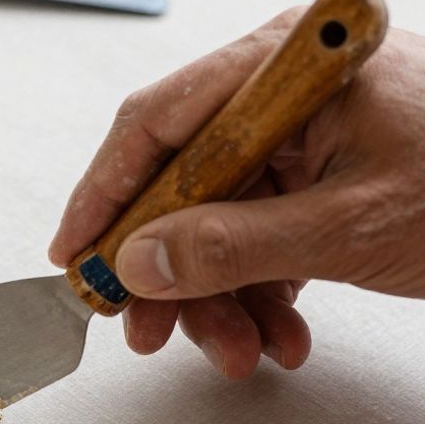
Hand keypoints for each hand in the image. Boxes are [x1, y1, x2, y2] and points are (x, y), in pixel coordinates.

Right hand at [49, 11, 424, 377]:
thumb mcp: (349, 228)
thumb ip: (230, 247)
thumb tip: (138, 263)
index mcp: (289, 70)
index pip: (158, 124)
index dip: (104, 196)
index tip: (75, 256)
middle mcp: (289, 94)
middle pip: (185, 183)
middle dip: (171, 272)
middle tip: (148, 330)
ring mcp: (309, 134)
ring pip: (222, 220)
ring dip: (223, 297)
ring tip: (240, 352)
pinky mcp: (328, 173)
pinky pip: (267, 233)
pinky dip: (266, 290)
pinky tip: (281, 333)